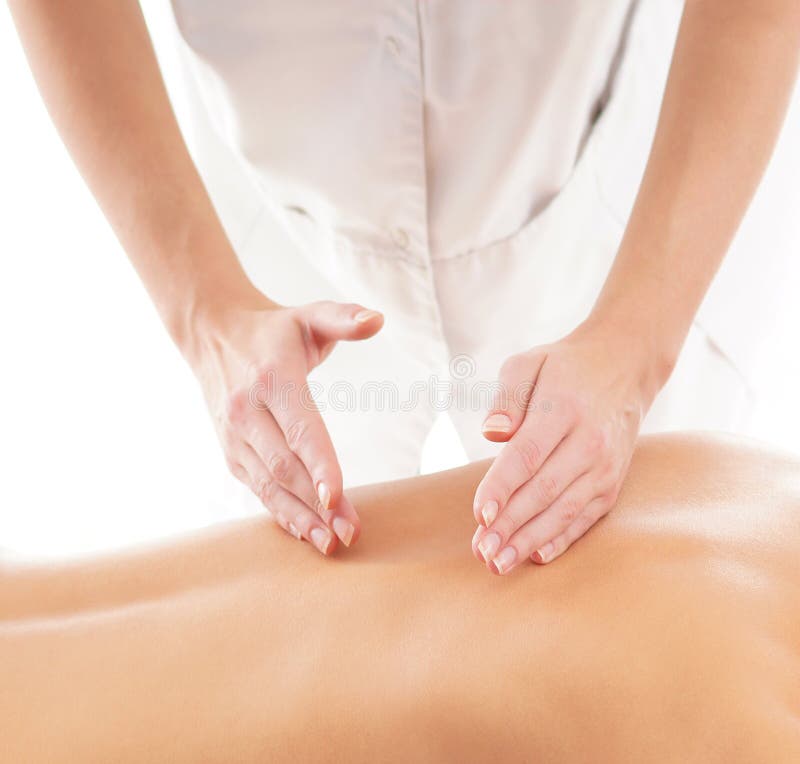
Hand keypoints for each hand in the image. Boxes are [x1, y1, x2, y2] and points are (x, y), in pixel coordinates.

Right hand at [188, 294, 382, 554]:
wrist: (212, 335)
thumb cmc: (272, 331)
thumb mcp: (308, 317)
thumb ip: (343, 318)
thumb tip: (379, 319)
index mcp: (272, 379)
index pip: (300, 429)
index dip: (319, 465)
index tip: (337, 498)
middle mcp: (247, 411)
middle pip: (286, 466)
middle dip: (318, 504)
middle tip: (350, 532)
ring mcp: (235, 436)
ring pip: (269, 485)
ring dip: (300, 517)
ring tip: (329, 543)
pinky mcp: (231, 452)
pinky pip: (257, 488)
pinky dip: (281, 512)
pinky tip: (305, 532)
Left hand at [471, 321, 665, 573]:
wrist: (625, 365)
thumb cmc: (563, 366)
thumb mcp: (528, 363)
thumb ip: (507, 397)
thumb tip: (492, 432)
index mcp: (564, 409)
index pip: (527, 455)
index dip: (502, 487)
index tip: (479, 514)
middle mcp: (589, 441)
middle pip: (544, 491)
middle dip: (510, 526)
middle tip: (481, 551)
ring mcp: (605, 466)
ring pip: (564, 511)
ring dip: (530, 540)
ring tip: (499, 563)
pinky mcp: (613, 482)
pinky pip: (586, 517)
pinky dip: (561, 539)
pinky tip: (536, 556)